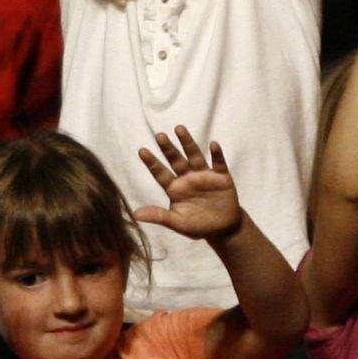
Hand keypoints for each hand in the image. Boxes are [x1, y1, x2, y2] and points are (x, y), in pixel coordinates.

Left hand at [128, 126, 243, 241]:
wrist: (222, 229)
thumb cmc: (197, 225)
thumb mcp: (177, 223)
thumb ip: (159, 216)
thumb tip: (135, 215)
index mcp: (174, 188)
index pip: (160, 173)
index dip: (151, 162)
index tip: (141, 150)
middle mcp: (187, 178)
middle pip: (175, 160)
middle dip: (168, 148)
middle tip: (159, 136)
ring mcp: (204, 175)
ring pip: (194, 156)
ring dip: (187, 143)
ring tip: (179, 129)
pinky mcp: (221, 177)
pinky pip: (219, 163)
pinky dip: (217, 154)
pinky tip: (213, 144)